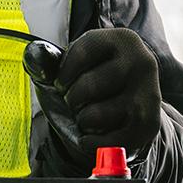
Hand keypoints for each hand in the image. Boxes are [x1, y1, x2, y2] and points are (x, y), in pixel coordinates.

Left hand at [56, 28, 161, 155]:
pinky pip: (108, 141)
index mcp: (123, 39)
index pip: (82, 53)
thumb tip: (33, 54)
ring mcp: (149, 95)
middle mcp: (142, 63)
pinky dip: (91, 142)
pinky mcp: (149, 125)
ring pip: (95, 116)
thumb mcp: (73, 63)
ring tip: (89, 115)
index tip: (62, 82)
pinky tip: (92, 134)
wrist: (129, 104)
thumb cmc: (94, 78)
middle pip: (88, 86)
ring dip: (82, 120)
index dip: (63, 74)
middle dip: (72, 99)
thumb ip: (48, 59)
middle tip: (76, 101)